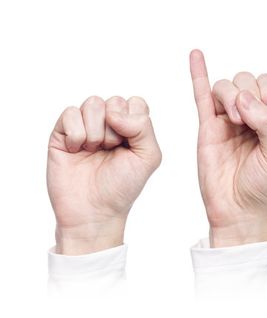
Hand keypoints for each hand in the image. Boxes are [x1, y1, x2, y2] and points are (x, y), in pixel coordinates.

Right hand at [47, 96, 161, 254]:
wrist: (93, 210)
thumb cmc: (122, 186)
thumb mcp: (148, 157)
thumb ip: (143, 128)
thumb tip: (115, 113)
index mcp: (131, 128)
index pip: (135, 103)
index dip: (133, 121)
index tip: (129, 143)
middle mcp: (108, 124)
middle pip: (114, 101)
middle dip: (115, 129)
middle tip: (110, 151)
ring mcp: (84, 127)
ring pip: (93, 103)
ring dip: (97, 131)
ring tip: (94, 151)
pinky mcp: (62, 134)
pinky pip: (69, 113)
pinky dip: (76, 134)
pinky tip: (76, 150)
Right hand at [188, 50, 266, 247]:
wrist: (240, 210)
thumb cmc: (264, 186)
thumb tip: (245, 98)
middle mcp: (250, 116)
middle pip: (246, 82)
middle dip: (247, 93)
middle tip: (248, 121)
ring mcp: (227, 121)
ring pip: (224, 87)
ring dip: (229, 95)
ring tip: (234, 119)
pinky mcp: (206, 128)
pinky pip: (200, 95)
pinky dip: (199, 73)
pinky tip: (196, 54)